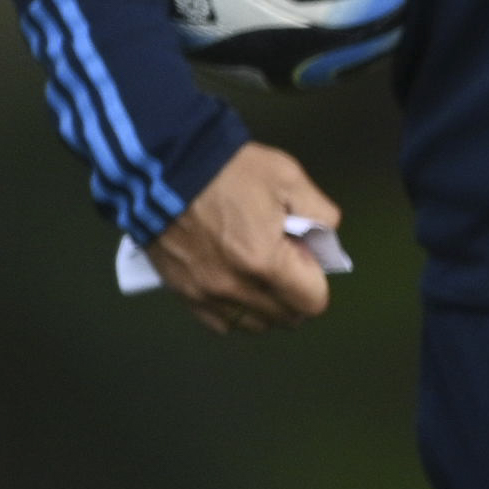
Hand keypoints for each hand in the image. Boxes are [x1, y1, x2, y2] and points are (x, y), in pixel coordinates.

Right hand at [149, 141, 343, 333]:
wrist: (164, 164)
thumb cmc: (227, 169)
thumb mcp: (288, 177)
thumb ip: (320, 213)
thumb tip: (325, 240)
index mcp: (265, 262)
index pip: (313, 302)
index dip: (315, 278)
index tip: (302, 255)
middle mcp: (235, 287)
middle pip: (286, 318)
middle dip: (295, 293)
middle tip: (283, 260)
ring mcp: (206, 294)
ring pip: (255, 324)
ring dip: (266, 305)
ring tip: (258, 272)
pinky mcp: (183, 292)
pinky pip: (220, 322)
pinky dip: (234, 310)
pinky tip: (235, 283)